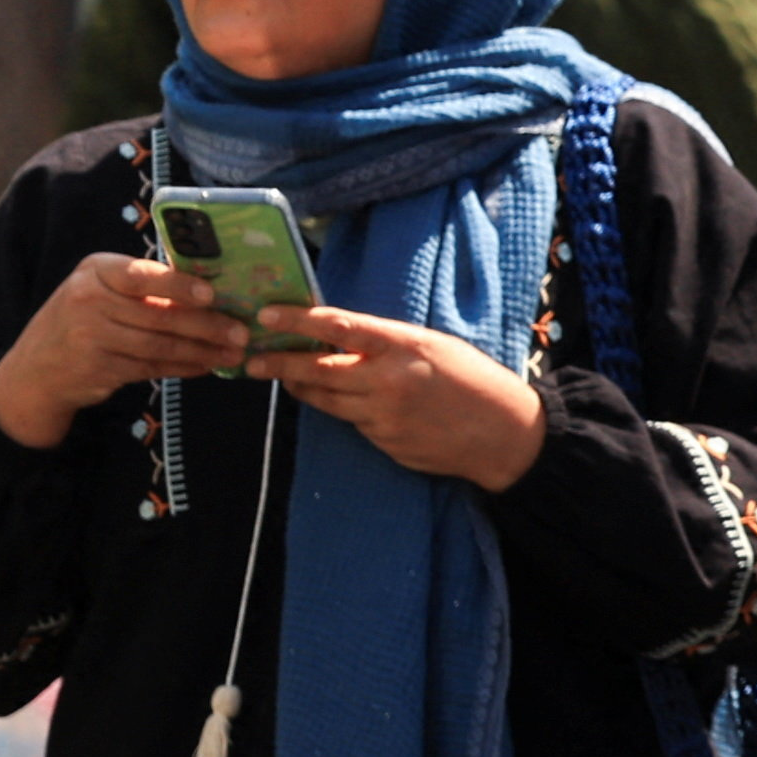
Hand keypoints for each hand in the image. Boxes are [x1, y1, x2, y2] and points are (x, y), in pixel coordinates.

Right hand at [0, 252, 250, 447]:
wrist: (35, 369)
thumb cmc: (83, 320)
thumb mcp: (102, 291)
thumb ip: (143, 287)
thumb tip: (212, 289)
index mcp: (96, 270)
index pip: (142, 275)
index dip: (179, 285)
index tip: (214, 294)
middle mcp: (88, 299)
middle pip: (159, 314)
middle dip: (207, 325)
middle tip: (242, 333)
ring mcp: (90, 336)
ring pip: (159, 344)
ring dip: (202, 351)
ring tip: (233, 354)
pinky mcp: (98, 368)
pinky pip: (151, 367)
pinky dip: (182, 367)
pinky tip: (205, 366)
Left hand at [257, 307, 547, 489]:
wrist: (504, 435)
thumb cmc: (473, 380)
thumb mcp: (434, 345)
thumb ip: (387, 342)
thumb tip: (339, 338)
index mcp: (403, 346)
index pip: (338, 327)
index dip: (297, 320)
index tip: (267, 314)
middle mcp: (387, 380)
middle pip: (316, 370)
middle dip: (278, 363)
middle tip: (251, 358)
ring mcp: (382, 416)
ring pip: (325, 400)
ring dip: (301, 388)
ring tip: (286, 378)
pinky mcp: (383, 442)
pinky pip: (352, 423)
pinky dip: (345, 410)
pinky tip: (353, 404)